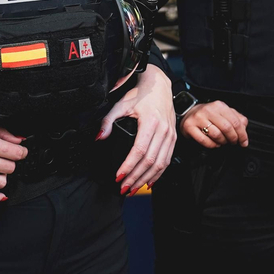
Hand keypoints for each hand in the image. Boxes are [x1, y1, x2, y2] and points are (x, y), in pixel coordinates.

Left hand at [99, 66, 175, 194]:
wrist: (159, 85)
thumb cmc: (140, 94)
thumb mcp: (121, 104)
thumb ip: (108, 121)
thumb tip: (99, 138)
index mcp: (151, 122)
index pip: (139, 150)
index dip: (128, 166)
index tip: (118, 176)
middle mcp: (163, 130)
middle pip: (150, 161)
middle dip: (135, 177)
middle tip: (123, 187)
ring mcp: (171, 135)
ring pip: (160, 164)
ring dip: (146, 179)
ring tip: (133, 188)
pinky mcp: (173, 138)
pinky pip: (167, 160)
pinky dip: (158, 174)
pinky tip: (148, 181)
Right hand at [180, 100, 248, 148]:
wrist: (189, 113)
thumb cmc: (209, 115)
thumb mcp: (223, 112)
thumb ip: (236, 118)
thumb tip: (244, 128)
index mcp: (219, 106)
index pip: (236, 122)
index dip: (242, 134)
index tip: (244, 142)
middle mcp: (208, 110)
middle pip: (227, 128)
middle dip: (233, 138)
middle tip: (233, 142)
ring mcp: (198, 118)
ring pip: (216, 135)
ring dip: (222, 142)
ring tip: (223, 142)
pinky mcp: (190, 127)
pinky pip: (204, 140)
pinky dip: (212, 145)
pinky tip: (214, 143)